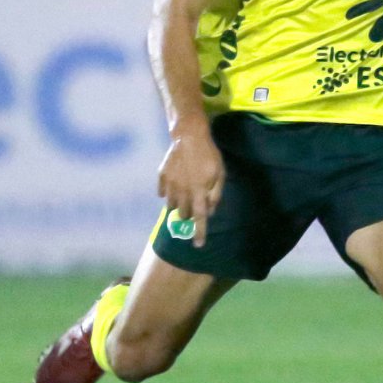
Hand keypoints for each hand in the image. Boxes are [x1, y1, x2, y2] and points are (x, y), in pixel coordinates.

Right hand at [157, 122, 224, 247]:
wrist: (188, 137)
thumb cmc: (209, 155)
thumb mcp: (220, 174)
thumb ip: (215, 194)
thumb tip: (210, 211)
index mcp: (199, 192)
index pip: (199, 218)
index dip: (199, 232)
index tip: (198, 245)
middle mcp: (183, 192)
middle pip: (184, 214)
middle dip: (189, 216)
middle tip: (193, 208)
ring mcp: (170, 185)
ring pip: (172, 206)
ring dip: (178, 207)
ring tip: (184, 198)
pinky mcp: (162, 177)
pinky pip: (162, 193)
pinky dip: (167, 195)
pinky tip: (173, 189)